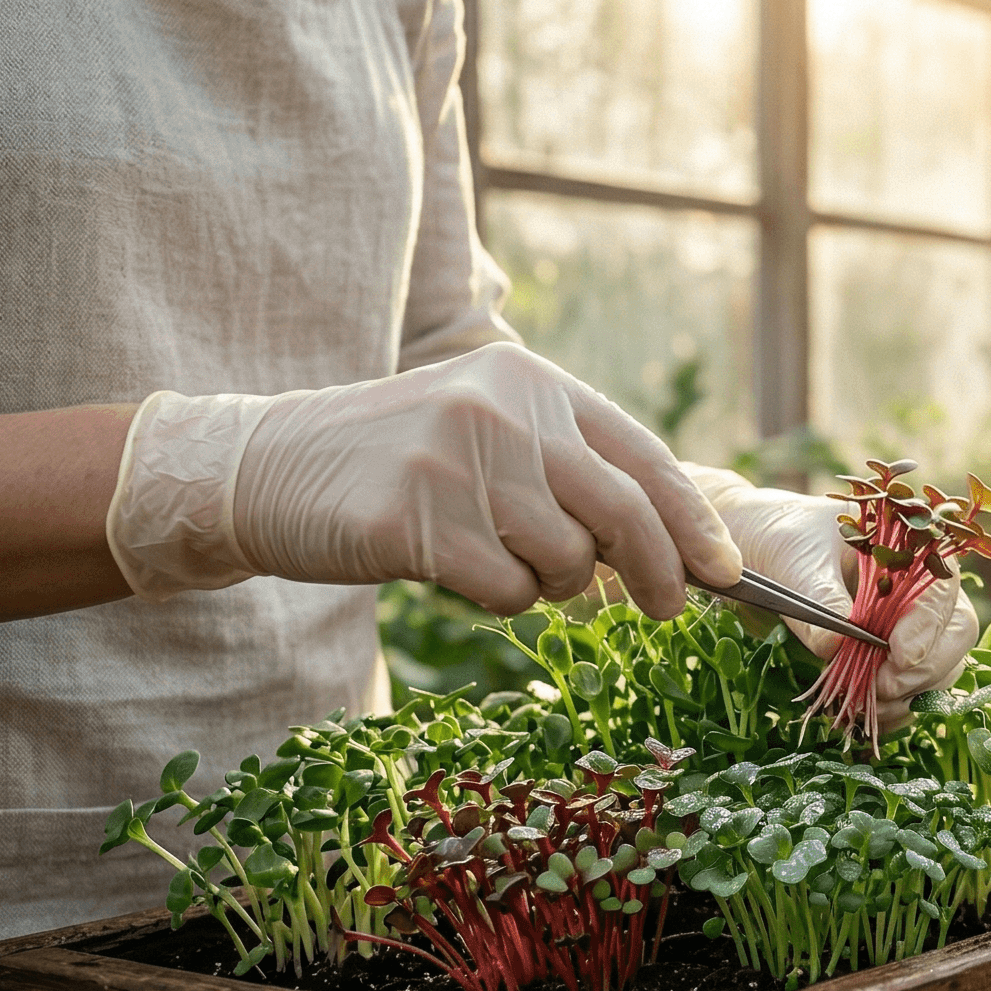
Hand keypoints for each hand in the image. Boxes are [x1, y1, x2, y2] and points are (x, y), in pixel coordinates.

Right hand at [108, 344, 741, 615]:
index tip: (725, 571)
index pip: (642, 457)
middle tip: (665, 608)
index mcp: (532, 381)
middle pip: (623, 511)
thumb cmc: (399, 463)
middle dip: (657, 570)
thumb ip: (570, 470)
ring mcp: (456, 461)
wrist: (265, 466)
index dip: (693, 520)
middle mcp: (501, 410)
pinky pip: (505, 588)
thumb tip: (674, 545)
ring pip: (564, 558)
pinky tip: (459, 571)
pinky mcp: (414, 520)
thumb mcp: (490, 433)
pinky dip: (500, 596)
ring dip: (551, 583)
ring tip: (504, 561)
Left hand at [685, 465, 978, 729]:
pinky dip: (894, 708)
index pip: (942, 589)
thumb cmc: (781, 538)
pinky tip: (862, 715)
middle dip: (924, 668)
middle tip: (881, 688)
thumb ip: (818, 600)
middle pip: (955, 633)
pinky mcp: (889, 657)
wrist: (756, 552)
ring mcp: (909, 624)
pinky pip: (911, 689)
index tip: (898, 656)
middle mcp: (920, 587)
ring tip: (864, 705)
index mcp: (910, 547)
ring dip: (909, 694)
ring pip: (940, 666)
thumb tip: (835, 645)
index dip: (928, 626)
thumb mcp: (796, 562)